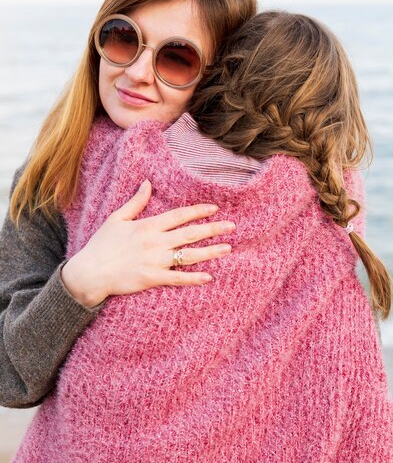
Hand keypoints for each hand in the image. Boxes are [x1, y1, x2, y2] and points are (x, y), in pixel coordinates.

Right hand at [61, 179, 234, 307]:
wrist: (90, 272)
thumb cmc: (101, 245)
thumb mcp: (116, 218)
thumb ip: (135, 202)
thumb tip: (147, 183)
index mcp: (148, 226)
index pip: (179, 216)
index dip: (198, 211)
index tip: (215, 209)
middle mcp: (155, 242)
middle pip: (190, 234)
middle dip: (213, 229)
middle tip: (232, 226)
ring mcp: (155, 261)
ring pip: (189, 255)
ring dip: (210, 252)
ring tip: (227, 248)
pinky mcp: (152, 279)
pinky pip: (178, 278)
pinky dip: (193, 278)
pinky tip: (209, 276)